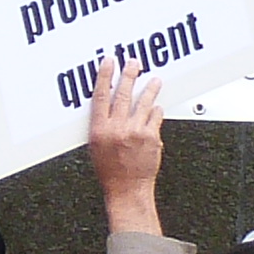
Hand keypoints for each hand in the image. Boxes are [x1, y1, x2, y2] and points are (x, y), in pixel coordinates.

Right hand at [86, 57, 164, 235]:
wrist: (127, 191)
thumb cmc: (110, 173)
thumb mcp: (95, 147)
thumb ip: (102, 126)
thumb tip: (107, 109)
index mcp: (100, 129)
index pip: (101, 95)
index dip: (104, 76)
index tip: (108, 63)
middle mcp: (118, 128)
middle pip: (123, 94)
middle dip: (128, 76)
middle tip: (133, 63)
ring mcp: (137, 132)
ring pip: (144, 103)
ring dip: (149, 89)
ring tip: (154, 79)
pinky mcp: (152, 138)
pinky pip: (156, 118)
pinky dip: (156, 111)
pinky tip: (157, 107)